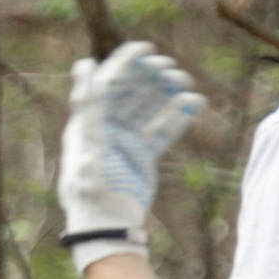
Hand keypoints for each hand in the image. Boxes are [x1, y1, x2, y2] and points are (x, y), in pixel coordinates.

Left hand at [58, 41, 204, 268]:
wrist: (107, 231)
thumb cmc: (91, 196)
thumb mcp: (88, 155)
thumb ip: (87, 115)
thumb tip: (84, 69)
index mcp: (88, 127)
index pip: (107, 86)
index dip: (123, 64)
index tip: (144, 47)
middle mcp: (106, 131)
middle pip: (130, 93)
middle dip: (149, 76)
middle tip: (169, 67)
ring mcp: (124, 143)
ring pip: (148, 109)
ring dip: (165, 92)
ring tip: (184, 81)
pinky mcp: (141, 158)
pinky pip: (162, 131)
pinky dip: (177, 117)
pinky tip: (194, 102)